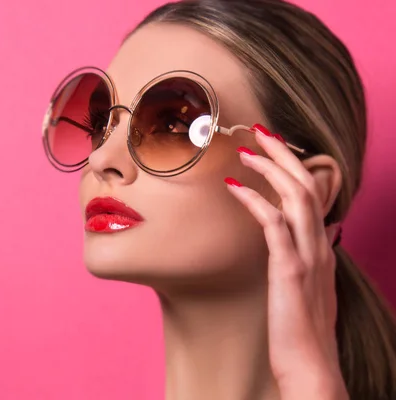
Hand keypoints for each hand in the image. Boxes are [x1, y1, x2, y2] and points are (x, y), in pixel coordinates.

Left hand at [224, 124, 348, 399]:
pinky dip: (255, 202)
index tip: (269, 146)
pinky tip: (234, 189)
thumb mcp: (305, 286)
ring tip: (246, 149)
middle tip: (259, 130)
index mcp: (320, 246)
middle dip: (283, 153)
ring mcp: (307, 256)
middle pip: (306, 184)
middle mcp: (318, 245)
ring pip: (296, 197)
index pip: (311, 192)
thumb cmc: (300, 328)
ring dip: (270, 168)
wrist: (310, 364)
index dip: (291, 165)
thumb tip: (290, 238)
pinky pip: (275, 225)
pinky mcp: (290, 270)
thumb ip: (300, 258)